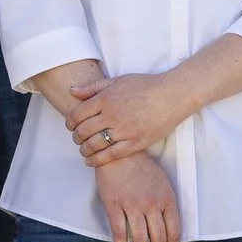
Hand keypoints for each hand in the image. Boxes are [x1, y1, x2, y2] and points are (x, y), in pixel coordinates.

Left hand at [66, 72, 188, 166]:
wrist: (172, 96)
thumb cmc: (145, 85)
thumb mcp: (117, 80)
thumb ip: (93, 87)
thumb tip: (71, 91)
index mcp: (106, 98)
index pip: (78, 114)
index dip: (70, 122)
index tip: (70, 126)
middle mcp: (113, 115)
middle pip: (84, 131)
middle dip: (76, 137)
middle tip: (76, 138)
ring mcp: (124, 130)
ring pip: (95, 145)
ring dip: (84, 149)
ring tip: (83, 150)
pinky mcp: (136, 143)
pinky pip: (111, 155)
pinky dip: (98, 160)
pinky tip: (91, 161)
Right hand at [94, 155, 178, 241]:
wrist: (119, 153)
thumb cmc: (142, 168)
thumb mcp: (163, 184)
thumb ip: (167, 206)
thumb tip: (170, 233)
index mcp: (166, 199)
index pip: (174, 233)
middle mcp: (151, 204)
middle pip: (158, 240)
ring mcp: (132, 205)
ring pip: (140, 240)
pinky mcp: (114, 205)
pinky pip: (118, 233)